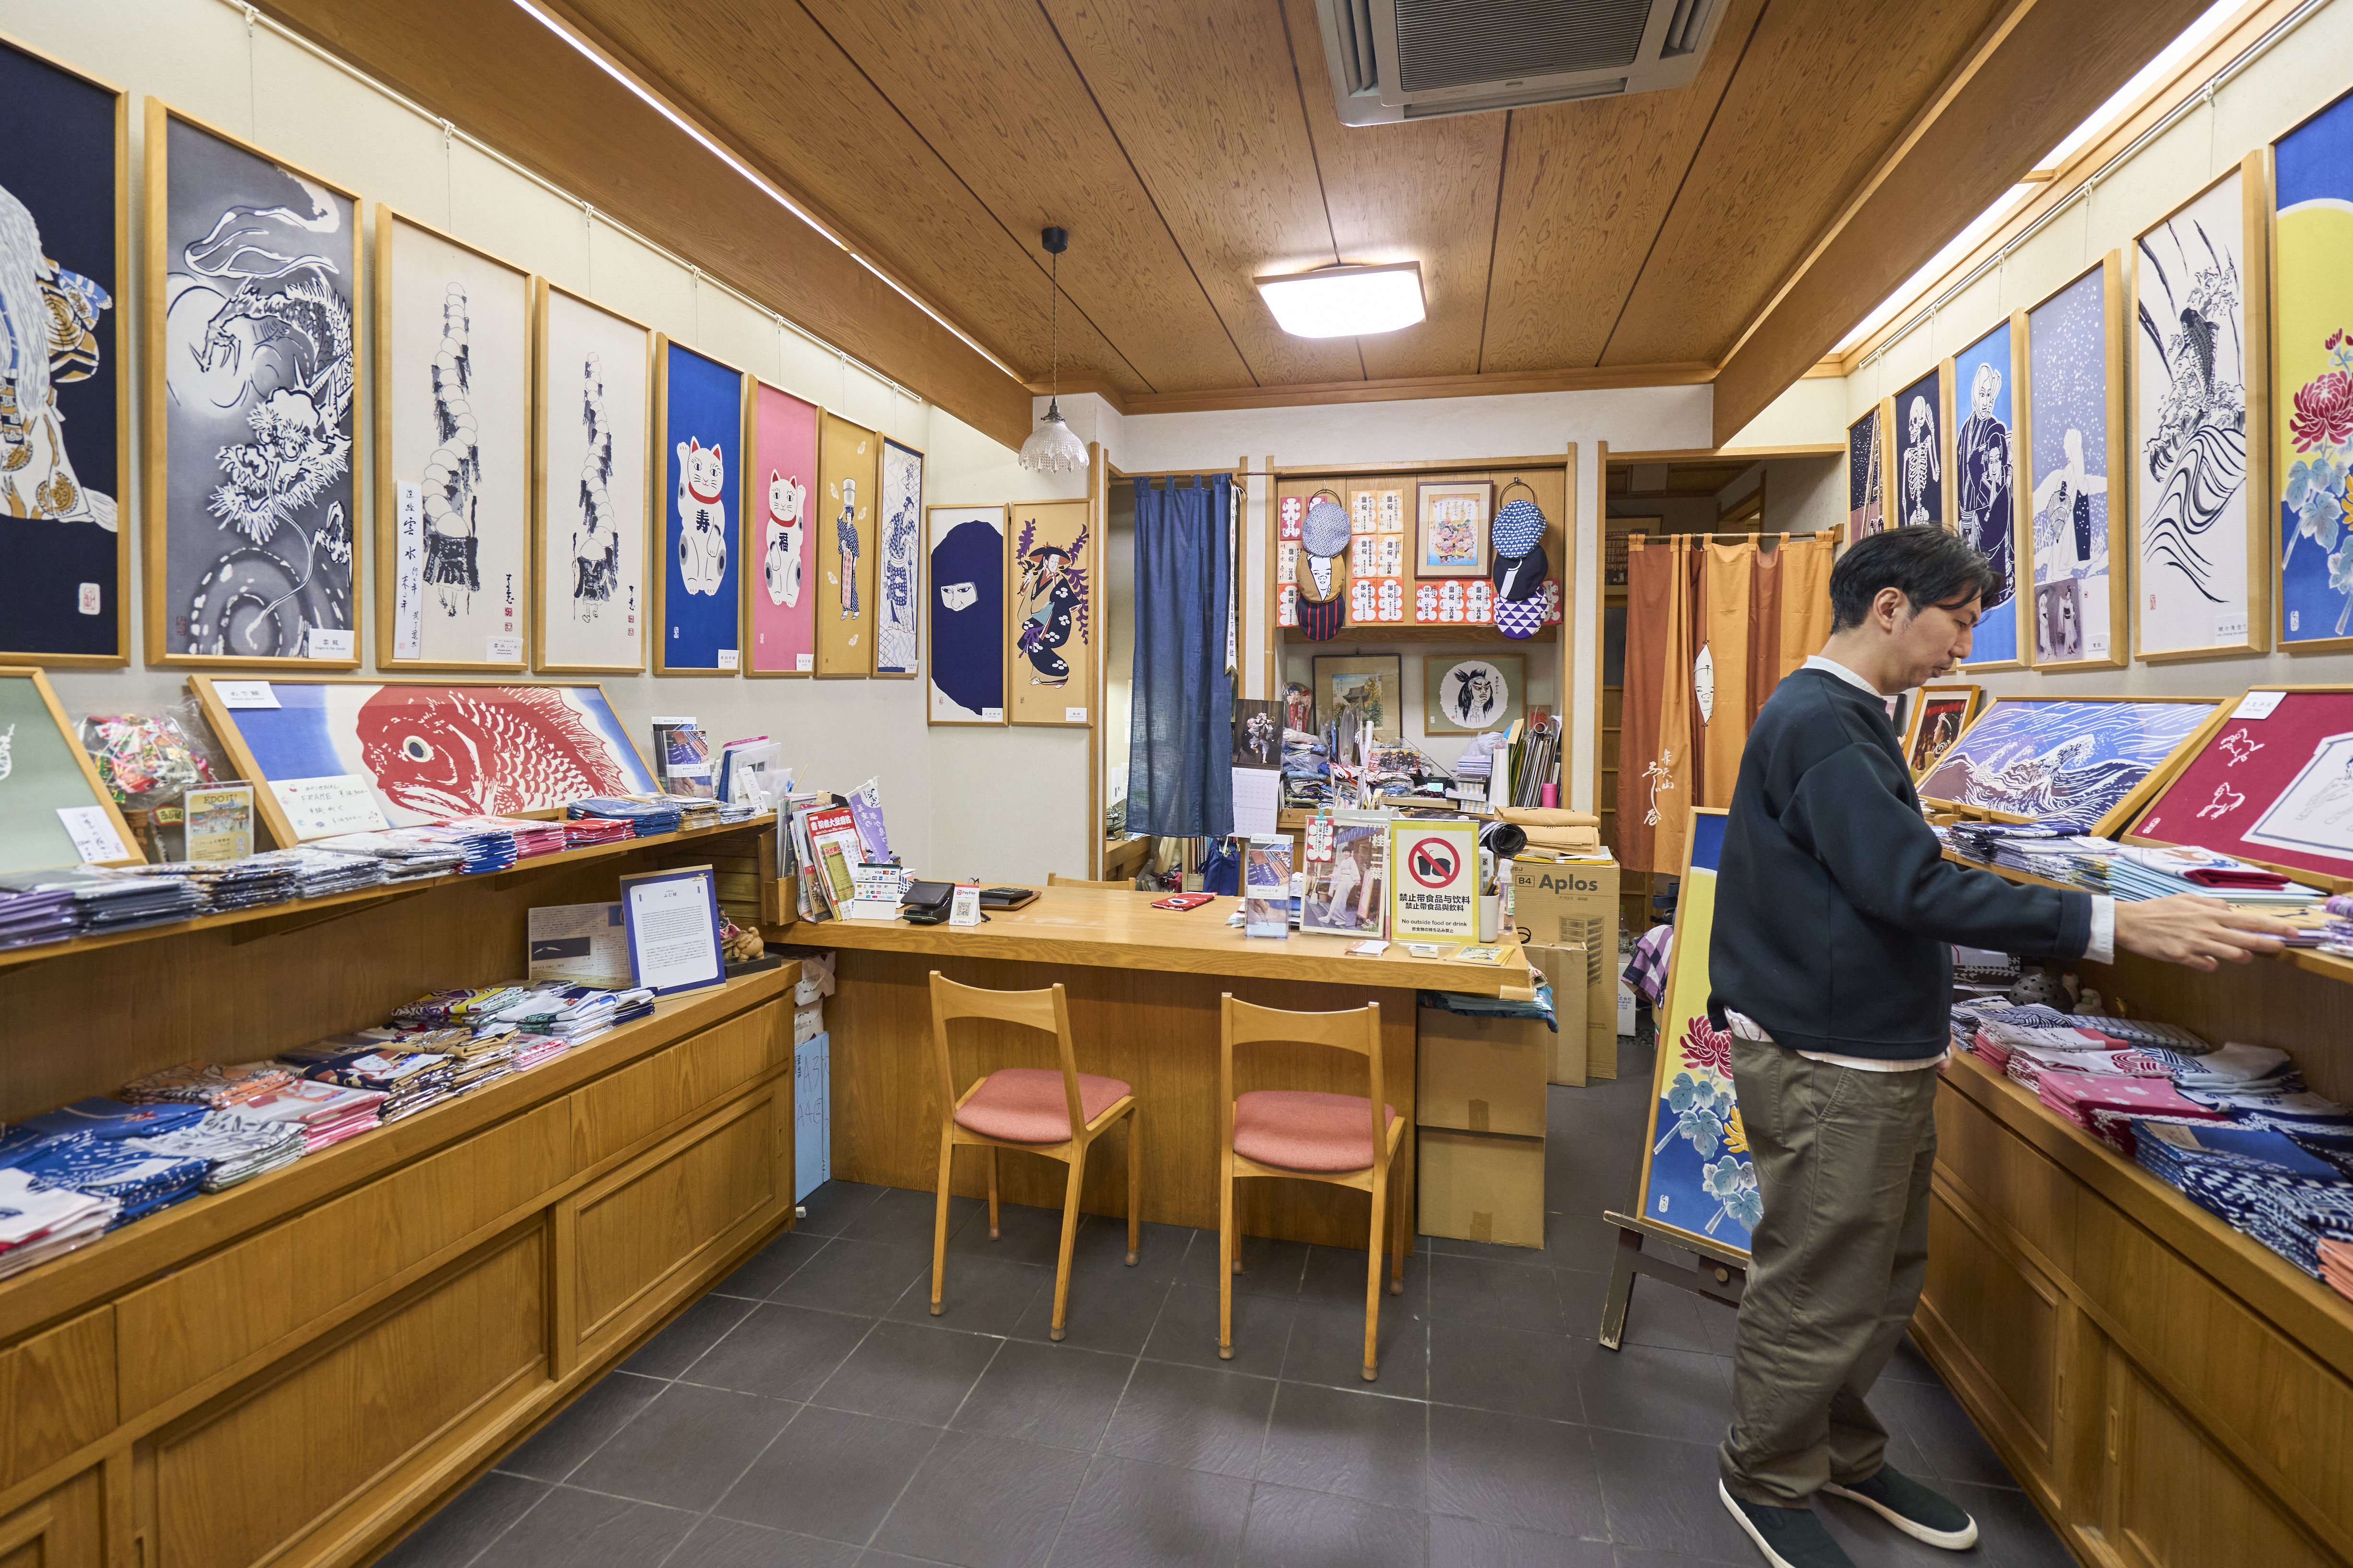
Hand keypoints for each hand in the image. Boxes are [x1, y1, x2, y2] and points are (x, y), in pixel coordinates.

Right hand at [2113, 894, 2294, 971]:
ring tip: (2244, 956)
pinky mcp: (2182, 957)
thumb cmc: (2156, 909)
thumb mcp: (2185, 899)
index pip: (2247, 920)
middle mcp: (2206, 928)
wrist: (2129, 922)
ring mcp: (2195, 944)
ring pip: (2230, 954)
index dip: (2271, 926)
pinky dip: (2210, 964)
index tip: (2290, 931)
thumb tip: (2228, 910)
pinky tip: (2206, 960)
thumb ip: (2209, 903)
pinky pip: (2206, 965)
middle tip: (2284, 947)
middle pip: (2246, 939)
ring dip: (2242, 957)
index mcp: (2208, 913)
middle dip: (2269, 943)